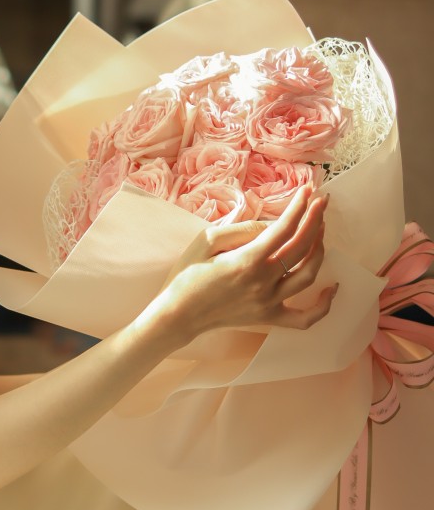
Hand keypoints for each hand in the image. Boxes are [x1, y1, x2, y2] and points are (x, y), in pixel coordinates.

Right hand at [153, 185, 335, 342]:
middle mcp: (264, 283)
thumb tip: (271, 226)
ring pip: (309, 275)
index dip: (300, 206)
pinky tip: (331, 287)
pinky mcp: (269, 319)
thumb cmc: (187, 275)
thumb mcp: (206, 241)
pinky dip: (324, 305)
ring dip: (319, 249)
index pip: (284, 228)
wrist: (177, 315)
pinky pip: (306, 319)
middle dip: (316, 219)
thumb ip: (242, 229)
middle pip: (302, 247)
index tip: (308, 191)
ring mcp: (269, 303)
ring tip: (319, 231)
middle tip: (321, 202)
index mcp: (247, 261)